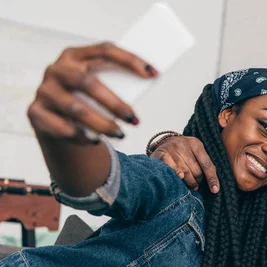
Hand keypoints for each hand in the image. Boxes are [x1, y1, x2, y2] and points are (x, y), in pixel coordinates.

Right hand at [27, 42, 155, 141]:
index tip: (153, 74)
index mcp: (75, 56)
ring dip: (101, 124)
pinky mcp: (36, 113)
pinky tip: (94, 140)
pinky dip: (81, 136)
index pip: (105, 50)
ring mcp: (44, 91)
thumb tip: (150, 80)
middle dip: (115, 103)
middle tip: (134, 120)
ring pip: (76, 109)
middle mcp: (56, 70)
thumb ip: (116, 84)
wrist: (56, 122)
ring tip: (120, 134)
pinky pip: (62, 127)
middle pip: (88, 83)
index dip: (130, 60)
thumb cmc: (86, 102)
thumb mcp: (99, 89)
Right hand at [151, 135, 219, 192]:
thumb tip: (214, 186)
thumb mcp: (195, 154)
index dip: (211, 178)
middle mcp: (184, 144)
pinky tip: (180, 177)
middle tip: (197, 185)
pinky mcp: (162, 154)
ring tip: (190, 186)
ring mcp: (172, 148)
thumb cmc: (184, 152)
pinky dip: (176, 174)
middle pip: (196, 170)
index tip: (215, 190)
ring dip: (189, 182)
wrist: (164, 143)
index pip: (207, 164)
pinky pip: (171, 168)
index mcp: (196, 144)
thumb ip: (204, 166)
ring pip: (185, 172)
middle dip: (198, 181)